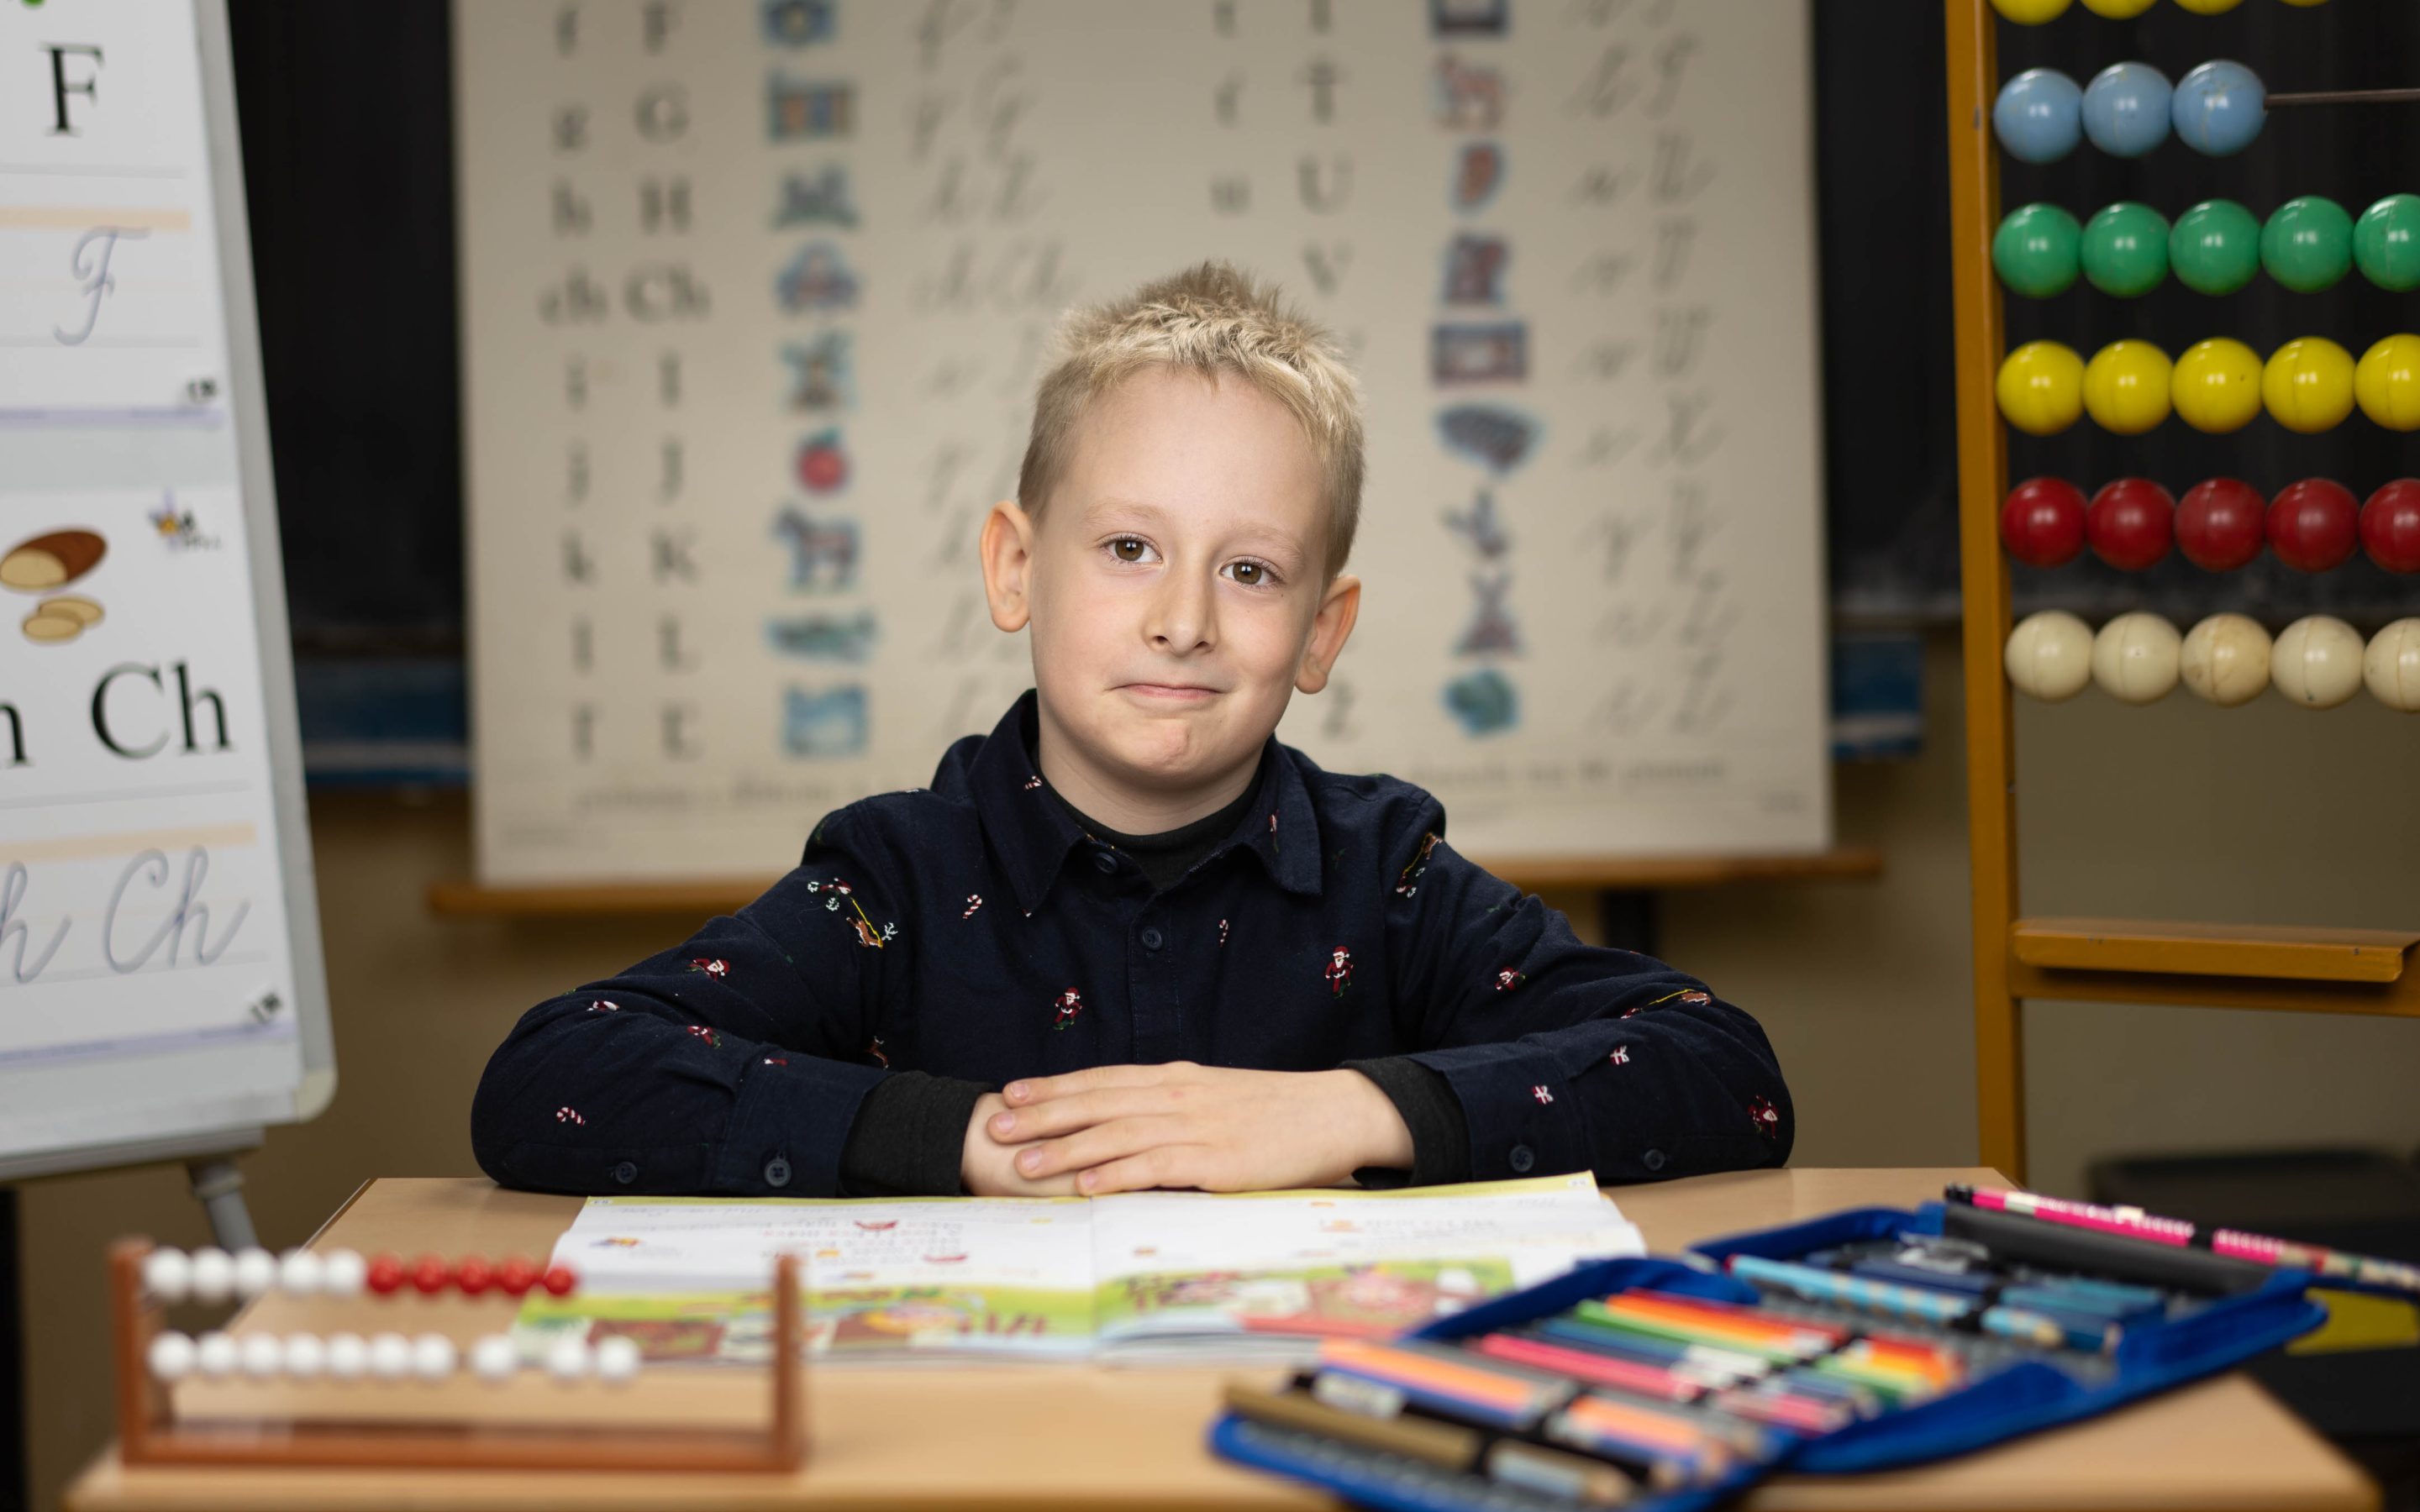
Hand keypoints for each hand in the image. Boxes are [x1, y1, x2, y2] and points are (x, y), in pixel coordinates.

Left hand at [980, 1063, 1415, 1195]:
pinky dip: (1119, 1175)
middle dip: (1042, 1115)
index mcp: (1177, 1078)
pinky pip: (1159, 1167)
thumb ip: (1174, 1106)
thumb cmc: (1277, 1112)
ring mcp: (1198, 1127)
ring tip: (1023, 1163)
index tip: (1011, 1092)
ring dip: (1066, 1150)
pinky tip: (1087, 1186)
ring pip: (1118, 1134)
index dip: (1054, 1086)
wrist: (1335, 1113)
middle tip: (996, 1126)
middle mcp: (1180, 1095)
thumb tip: (1130, 1121)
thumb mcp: (1217, 1097)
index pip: (1103, 1078)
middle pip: (1098, 1102)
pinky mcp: (1219, 1161)